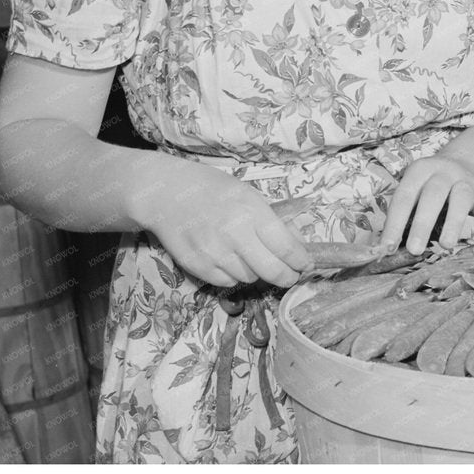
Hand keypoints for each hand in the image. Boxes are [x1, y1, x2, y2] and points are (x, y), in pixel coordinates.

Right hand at [137, 162, 311, 289]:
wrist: (167, 195)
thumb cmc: (213, 190)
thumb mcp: (249, 196)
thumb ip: (273, 221)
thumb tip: (298, 244)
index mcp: (252, 211)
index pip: (285, 247)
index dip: (300, 261)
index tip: (306, 265)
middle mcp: (234, 234)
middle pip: (271, 270)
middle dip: (286, 277)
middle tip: (291, 275)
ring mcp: (214, 252)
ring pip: (249, 278)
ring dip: (257, 272)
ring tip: (252, 257)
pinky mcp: (197, 266)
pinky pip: (227, 282)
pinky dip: (234, 275)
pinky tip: (230, 260)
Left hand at [381, 155, 473, 253]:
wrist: (467, 163)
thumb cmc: (432, 188)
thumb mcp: (416, 191)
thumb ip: (404, 216)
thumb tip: (385, 249)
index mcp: (420, 171)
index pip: (405, 197)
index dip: (395, 222)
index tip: (387, 248)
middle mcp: (444, 172)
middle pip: (433, 194)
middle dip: (423, 223)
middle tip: (414, 250)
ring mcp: (467, 180)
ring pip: (462, 197)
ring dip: (454, 222)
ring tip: (445, 245)